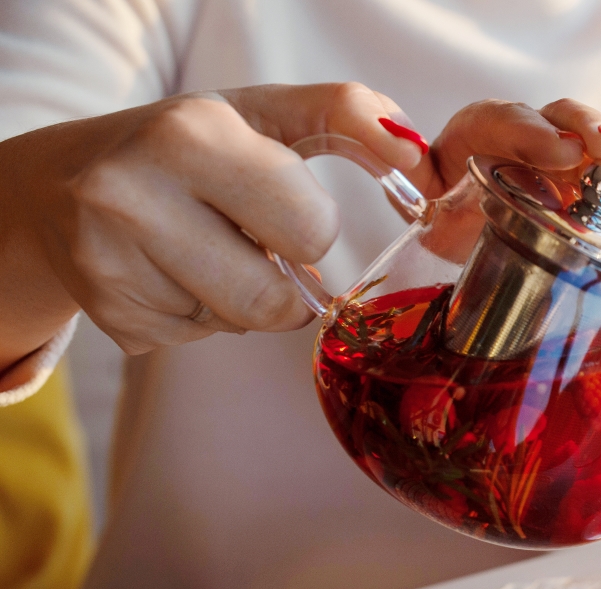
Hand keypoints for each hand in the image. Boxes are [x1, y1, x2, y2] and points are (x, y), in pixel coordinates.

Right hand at [0, 84, 600, 369]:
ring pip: (252, 322)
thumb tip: (430, 160)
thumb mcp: (256, 113)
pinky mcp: (108, 318)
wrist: (50, 192)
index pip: (308, 219)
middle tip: (248, 233)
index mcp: (192, 133)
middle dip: (290, 267)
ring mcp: (112, 264)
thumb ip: (343, 119)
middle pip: (288, 286)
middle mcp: (136, 195)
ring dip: (252, 299)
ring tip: (205, 252)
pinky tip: (166, 278)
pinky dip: (202, 318)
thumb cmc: (184, 152)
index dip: (321, 226)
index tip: (373, 214)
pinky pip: (204, 342)